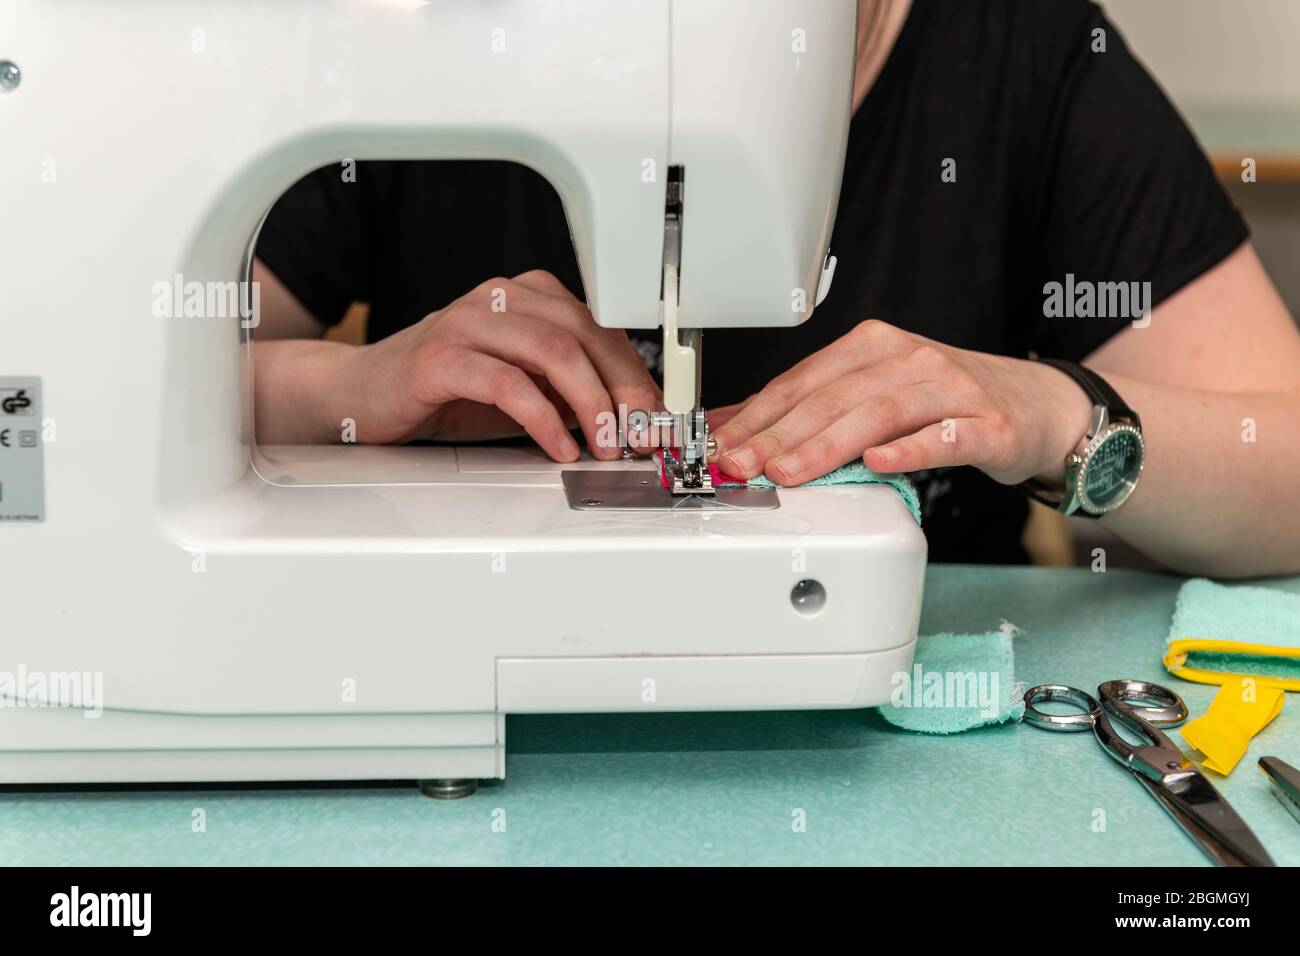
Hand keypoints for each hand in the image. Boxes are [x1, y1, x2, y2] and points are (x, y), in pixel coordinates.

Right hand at [333, 270, 660, 460]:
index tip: (657, 419)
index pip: (602, 328)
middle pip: (586, 335)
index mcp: (526, 296)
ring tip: (606, 445)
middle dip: (624, 390)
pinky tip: (558, 447)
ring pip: (554, 352)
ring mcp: (469, 323)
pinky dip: (543, 419)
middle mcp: (500, 298)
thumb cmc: (445, 390)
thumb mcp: (522, 386)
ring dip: (592, 405)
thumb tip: (631, 418)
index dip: (637, 375)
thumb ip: (569, 390)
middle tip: (641, 436)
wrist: (362, 392)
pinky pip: (507, 384)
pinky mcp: (440, 359)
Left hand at [712, 320, 1092, 485]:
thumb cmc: (948, 404)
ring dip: (827, 444)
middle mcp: (908, 359)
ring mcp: (950, 389)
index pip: (802, 380)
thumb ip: (812, 411)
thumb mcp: (874, 396)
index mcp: (873, 347)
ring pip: (878, 414)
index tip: (720, 445)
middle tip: (741, 463)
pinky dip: (911, 449)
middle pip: (831, 397)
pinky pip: (944, 436)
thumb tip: (736, 428)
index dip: (756, 414)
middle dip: (777, 433)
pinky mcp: (988, 424)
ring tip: (789, 470)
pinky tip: (880, 463)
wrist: (1039, 407)